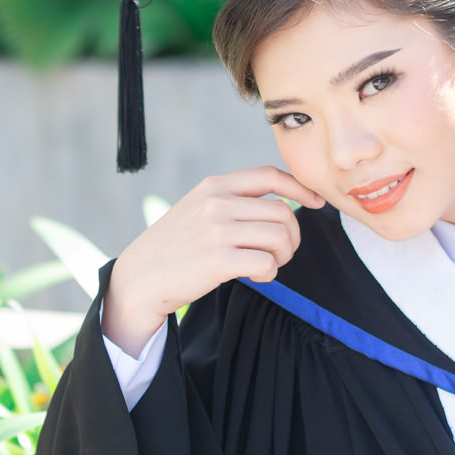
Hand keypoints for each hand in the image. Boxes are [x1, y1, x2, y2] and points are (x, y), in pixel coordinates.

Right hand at [102, 167, 323, 353]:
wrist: (139, 278)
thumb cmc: (174, 247)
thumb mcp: (198, 209)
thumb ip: (232, 201)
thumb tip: (281, 204)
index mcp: (214, 186)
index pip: (269, 176)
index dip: (300, 188)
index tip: (315, 202)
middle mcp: (217, 203)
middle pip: (283, 212)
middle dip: (291, 236)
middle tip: (279, 253)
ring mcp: (217, 230)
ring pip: (280, 237)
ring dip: (282, 256)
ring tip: (267, 265)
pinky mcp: (218, 260)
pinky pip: (267, 263)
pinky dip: (269, 273)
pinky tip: (256, 276)